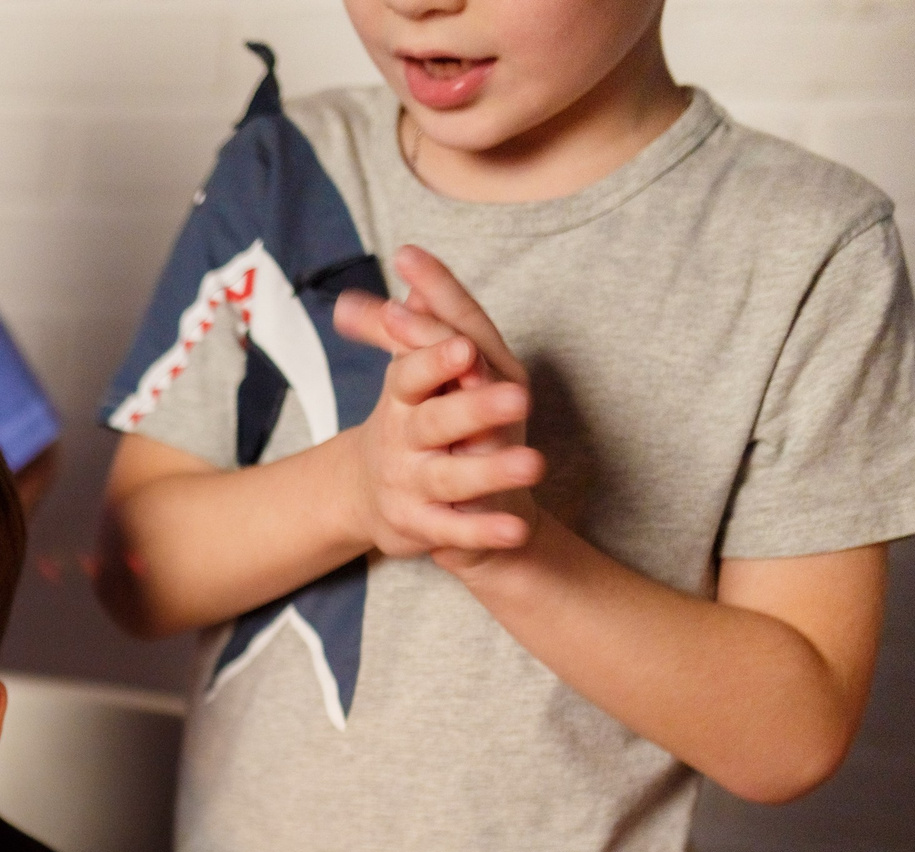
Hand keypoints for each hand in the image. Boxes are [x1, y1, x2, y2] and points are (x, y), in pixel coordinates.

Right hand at [331, 244, 543, 567]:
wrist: (380, 499)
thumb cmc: (413, 420)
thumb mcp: (415, 368)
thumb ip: (421, 316)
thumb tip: (409, 257)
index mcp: (403, 396)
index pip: (412, 372)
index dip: (434, 361)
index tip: (463, 350)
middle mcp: (402, 439)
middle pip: (434, 423)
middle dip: (473, 410)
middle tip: (517, 399)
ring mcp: (410, 485)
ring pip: (450, 479)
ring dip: (491, 471)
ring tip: (534, 464)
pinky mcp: (422, 527)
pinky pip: (455, 531)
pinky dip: (483, 531)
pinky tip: (516, 529)